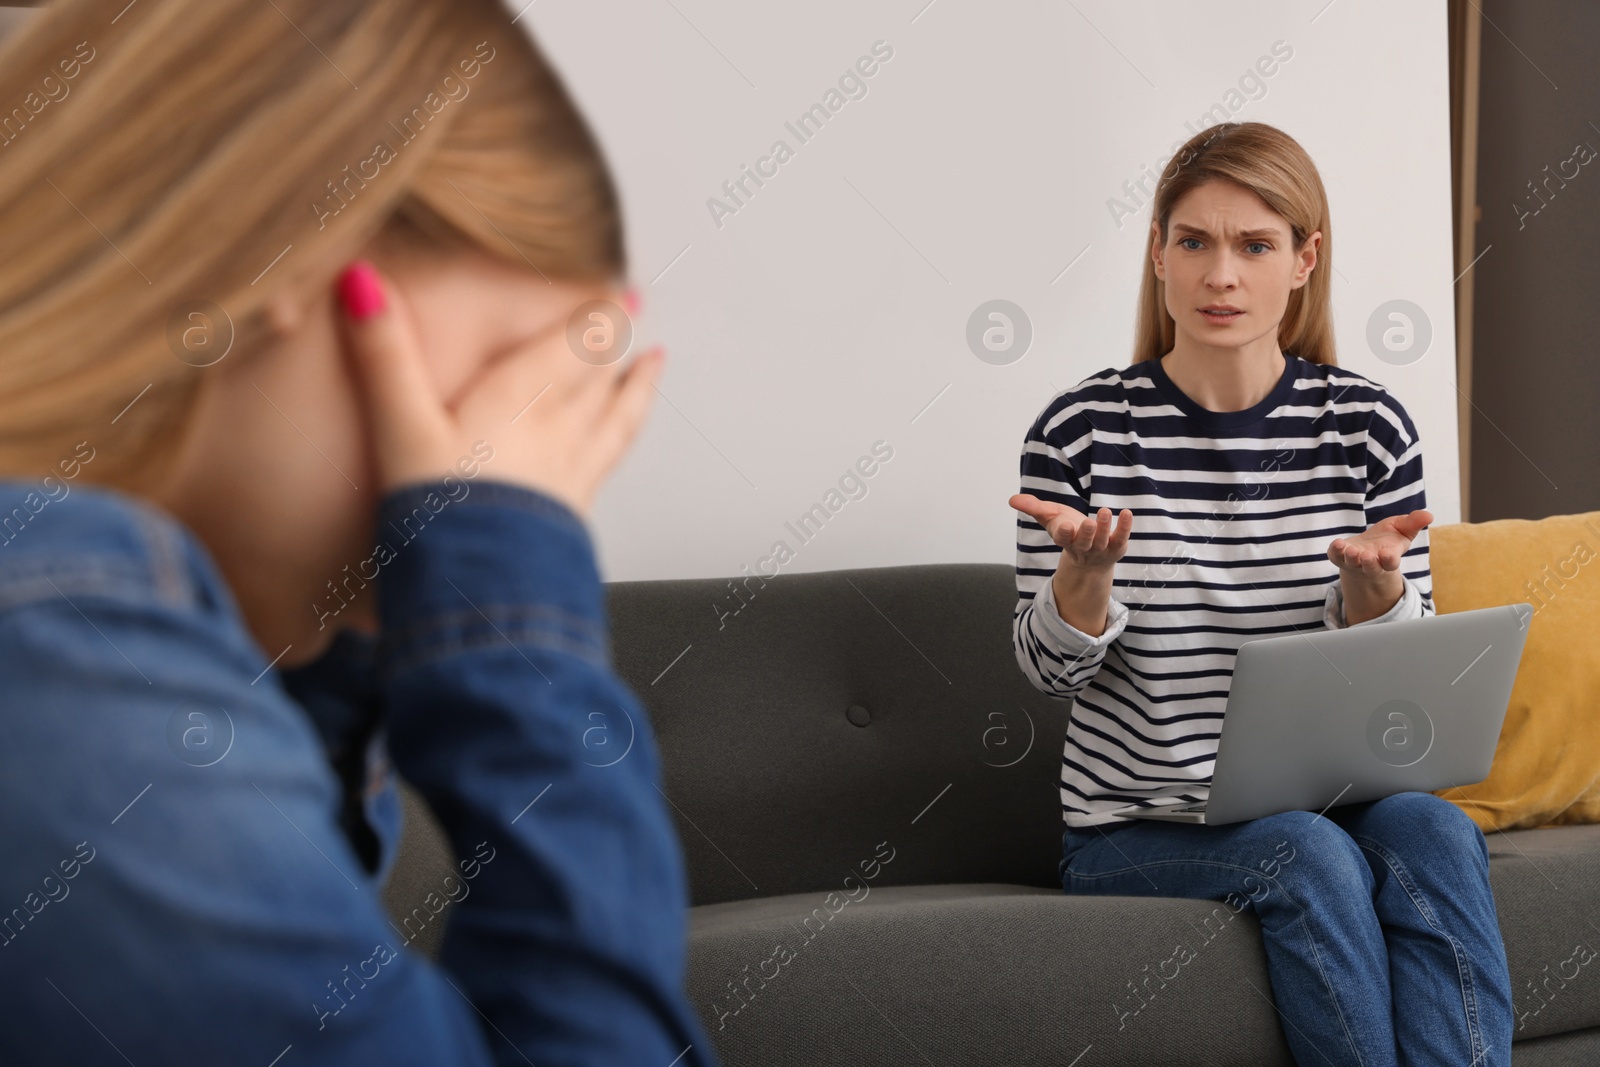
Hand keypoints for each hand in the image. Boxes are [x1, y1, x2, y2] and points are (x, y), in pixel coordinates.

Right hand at [335, 260, 664, 520]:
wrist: (480, 600)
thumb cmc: (441, 514)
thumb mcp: (400, 426)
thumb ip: (384, 355)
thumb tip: (362, 281)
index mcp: (523, 398)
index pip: (577, 342)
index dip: (601, 313)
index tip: (624, 290)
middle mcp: (560, 430)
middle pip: (600, 374)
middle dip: (616, 342)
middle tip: (635, 315)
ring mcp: (572, 475)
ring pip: (616, 417)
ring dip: (635, 387)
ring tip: (654, 366)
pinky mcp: (571, 515)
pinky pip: (608, 462)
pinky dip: (621, 440)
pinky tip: (613, 449)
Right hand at [1009, 494, 1132, 570]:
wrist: (1090, 560)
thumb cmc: (1069, 532)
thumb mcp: (1050, 517)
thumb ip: (1033, 508)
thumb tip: (1012, 499)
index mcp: (1065, 540)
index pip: (1063, 539)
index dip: (1064, 533)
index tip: (1064, 526)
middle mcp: (1082, 548)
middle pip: (1083, 542)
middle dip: (1085, 533)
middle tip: (1087, 522)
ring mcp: (1100, 549)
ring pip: (1101, 541)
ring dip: (1103, 527)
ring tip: (1104, 512)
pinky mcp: (1116, 547)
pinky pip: (1120, 538)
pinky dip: (1124, 527)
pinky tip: (1127, 513)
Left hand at [1327, 509, 1432, 576]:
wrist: (1366, 550)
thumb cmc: (1387, 541)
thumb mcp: (1403, 530)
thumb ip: (1414, 523)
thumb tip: (1429, 515)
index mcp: (1389, 558)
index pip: (1390, 562)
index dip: (1389, 559)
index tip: (1387, 554)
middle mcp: (1371, 564)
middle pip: (1371, 567)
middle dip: (1369, 563)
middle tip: (1367, 556)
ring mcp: (1354, 562)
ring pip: (1352, 563)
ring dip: (1351, 557)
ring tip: (1351, 550)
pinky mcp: (1339, 557)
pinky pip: (1336, 556)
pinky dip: (1336, 551)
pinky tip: (1337, 543)